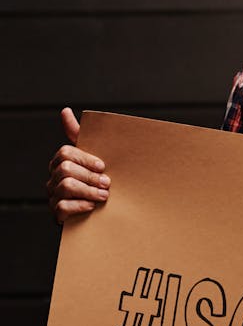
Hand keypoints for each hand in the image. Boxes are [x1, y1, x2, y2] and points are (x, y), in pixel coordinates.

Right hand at [47, 108, 109, 224]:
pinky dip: (80, 206)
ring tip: (103, 196)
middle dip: (90, 176)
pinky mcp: (56, 214)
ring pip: (65, 187)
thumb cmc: (94, 181)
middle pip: (66, 169)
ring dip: (88, 191)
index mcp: (60, 162)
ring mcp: (53, 196)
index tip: (102, 166)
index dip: (85, 159)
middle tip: (107, 183)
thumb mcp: (90, 159)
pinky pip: (62, 207)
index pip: (66, 153)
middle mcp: (53, 178)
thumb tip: (64, 111)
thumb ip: (78, 136)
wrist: (99, 212)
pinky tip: (91, 207)